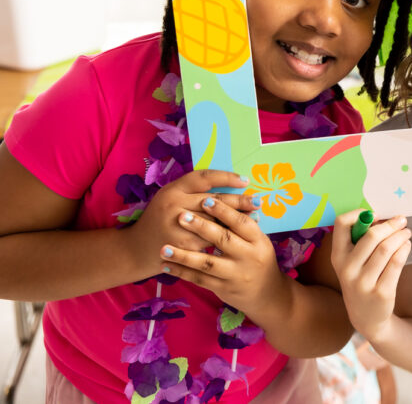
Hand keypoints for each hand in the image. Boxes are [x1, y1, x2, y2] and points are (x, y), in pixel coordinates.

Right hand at [131, 169, 255, 278]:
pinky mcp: (183, 246)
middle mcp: (174, 205)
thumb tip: (230, 186)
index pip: (204, 178)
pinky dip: (227, 237)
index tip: (245, 181)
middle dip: (240, 201)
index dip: (227, 177)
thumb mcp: (171, 198)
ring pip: (215, 221)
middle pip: (214, 200)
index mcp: (172, 190)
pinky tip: (241, 236)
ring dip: (238, 219)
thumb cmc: (161, 220)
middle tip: (258, 201)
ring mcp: (178, 226)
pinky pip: (210, 240)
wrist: (137, 250)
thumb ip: (193, 192)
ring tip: (256, 217)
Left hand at [159, 196, 283, 316]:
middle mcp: (249, 257)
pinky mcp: (223, 288)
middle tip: (181, 216)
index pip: (242, 223)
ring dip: (184, 255)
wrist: (267, 295)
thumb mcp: (259, 242)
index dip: (224, 211)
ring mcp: (235, 274)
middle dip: (201, 227)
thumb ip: (244, 227)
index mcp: (259, 241)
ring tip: (165, 247)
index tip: (205, 200)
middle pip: (223, 240)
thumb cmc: (259, 260)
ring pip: (207, 263)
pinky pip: (200, 279)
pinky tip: (166, 266)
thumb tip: (225, 201)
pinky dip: (182, 272)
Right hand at [331, 211, 411, 340]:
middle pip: (371, 235)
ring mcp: (364, 282)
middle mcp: (347, 269)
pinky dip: (405, 248)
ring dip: (400, 235)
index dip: (359, 213)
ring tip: (406, 232)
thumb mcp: (351, 263)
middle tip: (401, 220)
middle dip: (390, 225)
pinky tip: (407, 245)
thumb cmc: (361, 280)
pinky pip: (397, 262)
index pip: (341, 224)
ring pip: (386, 248)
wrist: (367, 317)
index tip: (376, 215)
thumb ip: (359, 241)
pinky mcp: (382, 292)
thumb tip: (381, 216)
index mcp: (337, 257)